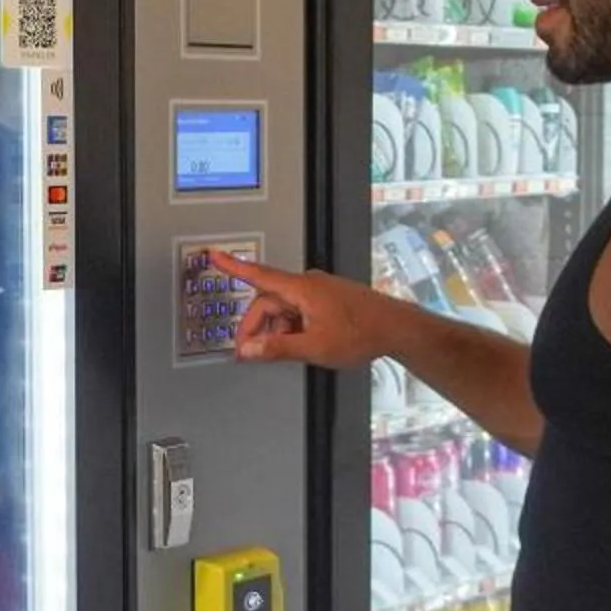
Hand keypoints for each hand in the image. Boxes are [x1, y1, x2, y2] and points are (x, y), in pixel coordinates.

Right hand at [209, 251, 392, 370]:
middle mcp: (308, 285)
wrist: (396, 328)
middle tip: (249, 352)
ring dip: (276, 330)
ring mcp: (319, 291)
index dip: (233, 267)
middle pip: (268, 302)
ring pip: (284, 309)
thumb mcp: (314, 346)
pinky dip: (292, 327)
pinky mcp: (327, 300)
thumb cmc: (363, 332)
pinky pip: (299, 311)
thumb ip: (277, 348)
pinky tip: (301, 344)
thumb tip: (250, 349)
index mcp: (301, 288)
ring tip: (285, 353)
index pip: (258, 275)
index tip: (214, 257)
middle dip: (256, 327)